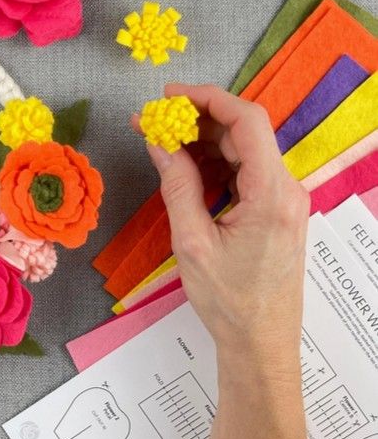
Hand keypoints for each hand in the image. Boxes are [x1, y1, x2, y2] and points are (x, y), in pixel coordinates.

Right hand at [135, 84, 308, 373]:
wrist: (260, 343)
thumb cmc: (228, 300)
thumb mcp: (192, 241)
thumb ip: (177, 184)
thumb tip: (159, 141)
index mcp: (272, 193)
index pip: (247, 122)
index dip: (207, 99)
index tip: (168, 95)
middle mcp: (285, 189)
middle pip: (243, 132)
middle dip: (196, 119)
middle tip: (152, 119)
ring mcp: (282, 199)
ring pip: (241, 150)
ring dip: (201, 140)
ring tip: (158, 140)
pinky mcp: (273, 210)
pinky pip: (242, 172)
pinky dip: (211, 162)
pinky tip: (181, 165)